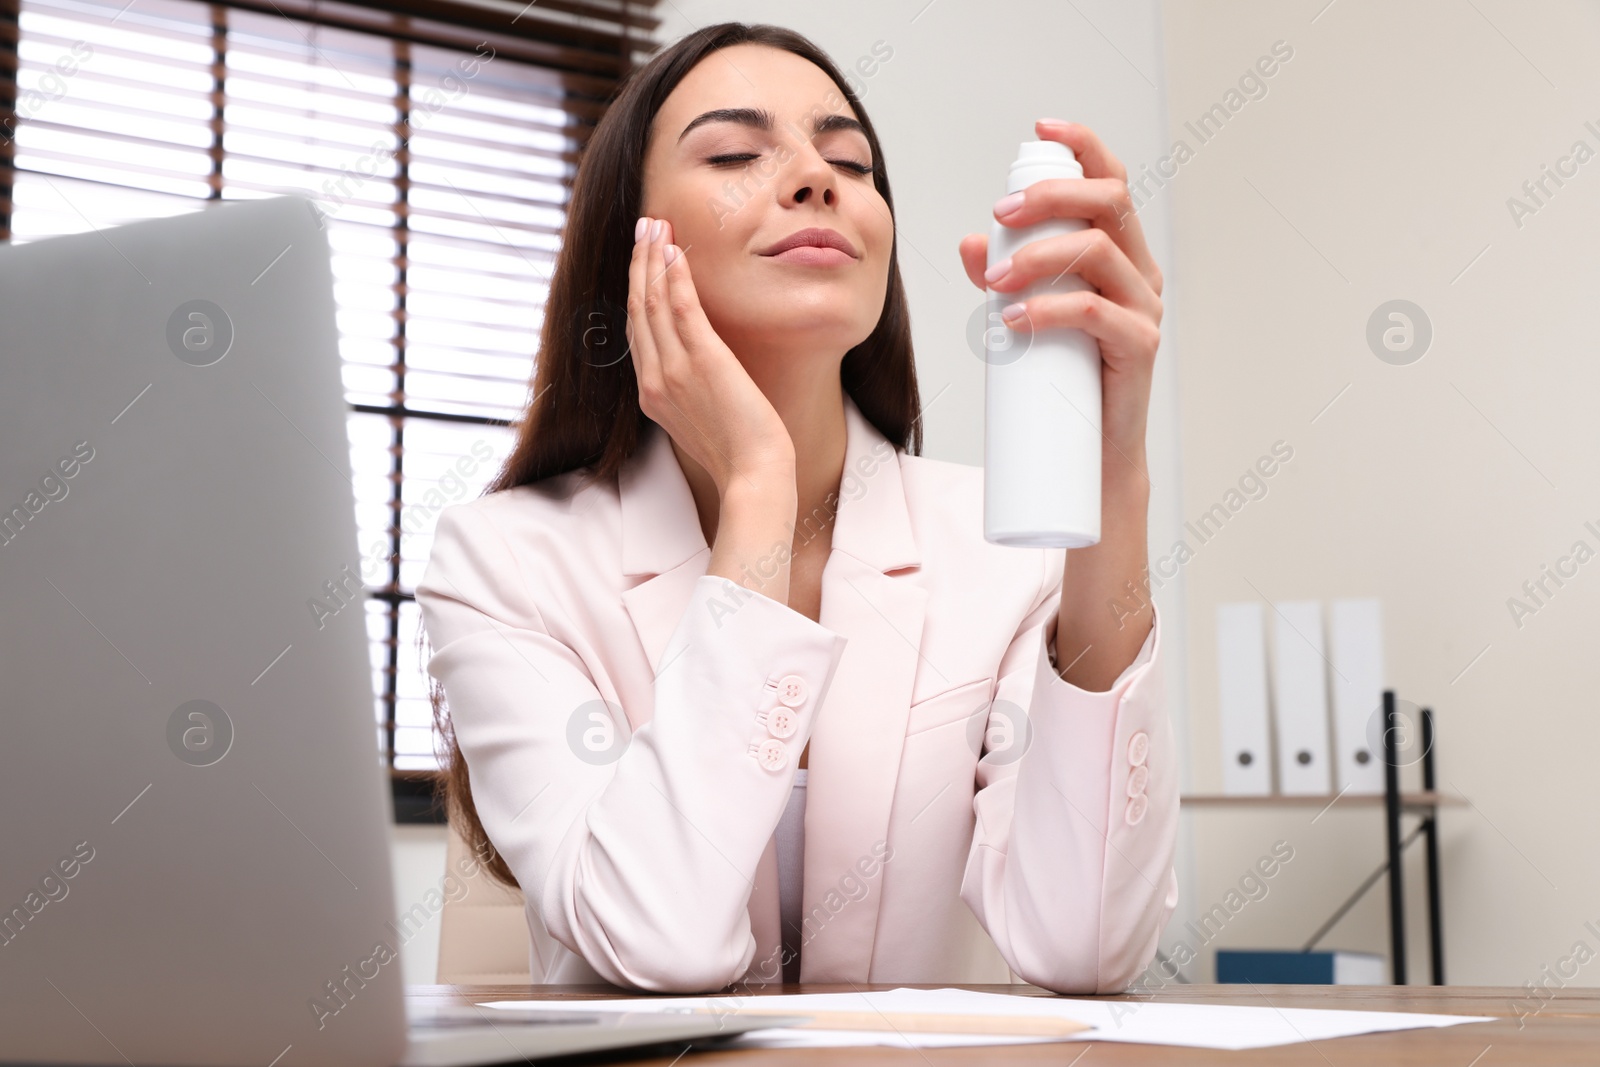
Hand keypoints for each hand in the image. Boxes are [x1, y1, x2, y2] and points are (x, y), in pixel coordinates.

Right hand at [626, 215, 794, 495]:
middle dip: (638, 265)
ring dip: (652, 259)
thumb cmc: (739, 455)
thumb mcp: (703, 421)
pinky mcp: (701, 361)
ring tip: (655, 226)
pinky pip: (681, 308)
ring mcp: (674, 371)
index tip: (643, 261)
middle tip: (642, 228)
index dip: (637, 291)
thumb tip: (701, 372)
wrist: (753, 475)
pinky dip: (674, 275)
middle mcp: (654, 380)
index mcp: (652, 396)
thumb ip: (691, 393)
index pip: (637, 332)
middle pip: (637, 309)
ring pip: (653, 302)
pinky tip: (674, 250)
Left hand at [957, 119, 1162, 488]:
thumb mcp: (1024, 316)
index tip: (1041, 128)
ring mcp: (1145, 309)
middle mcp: (1141, 272)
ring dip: (1037, 256)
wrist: (1087, 457)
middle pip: (1110, 201)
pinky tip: (1011, 320)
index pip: (1111, 181)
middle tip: (999, 217)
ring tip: (991, 284)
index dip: (1082, 145)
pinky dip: (1048, 309)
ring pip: (1099, 251)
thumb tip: (969, 243)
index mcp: (1120, 254)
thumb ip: (1001, 277)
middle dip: (1050, 196)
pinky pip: (1096, 312)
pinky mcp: (1140, 348)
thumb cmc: (1058, 381)